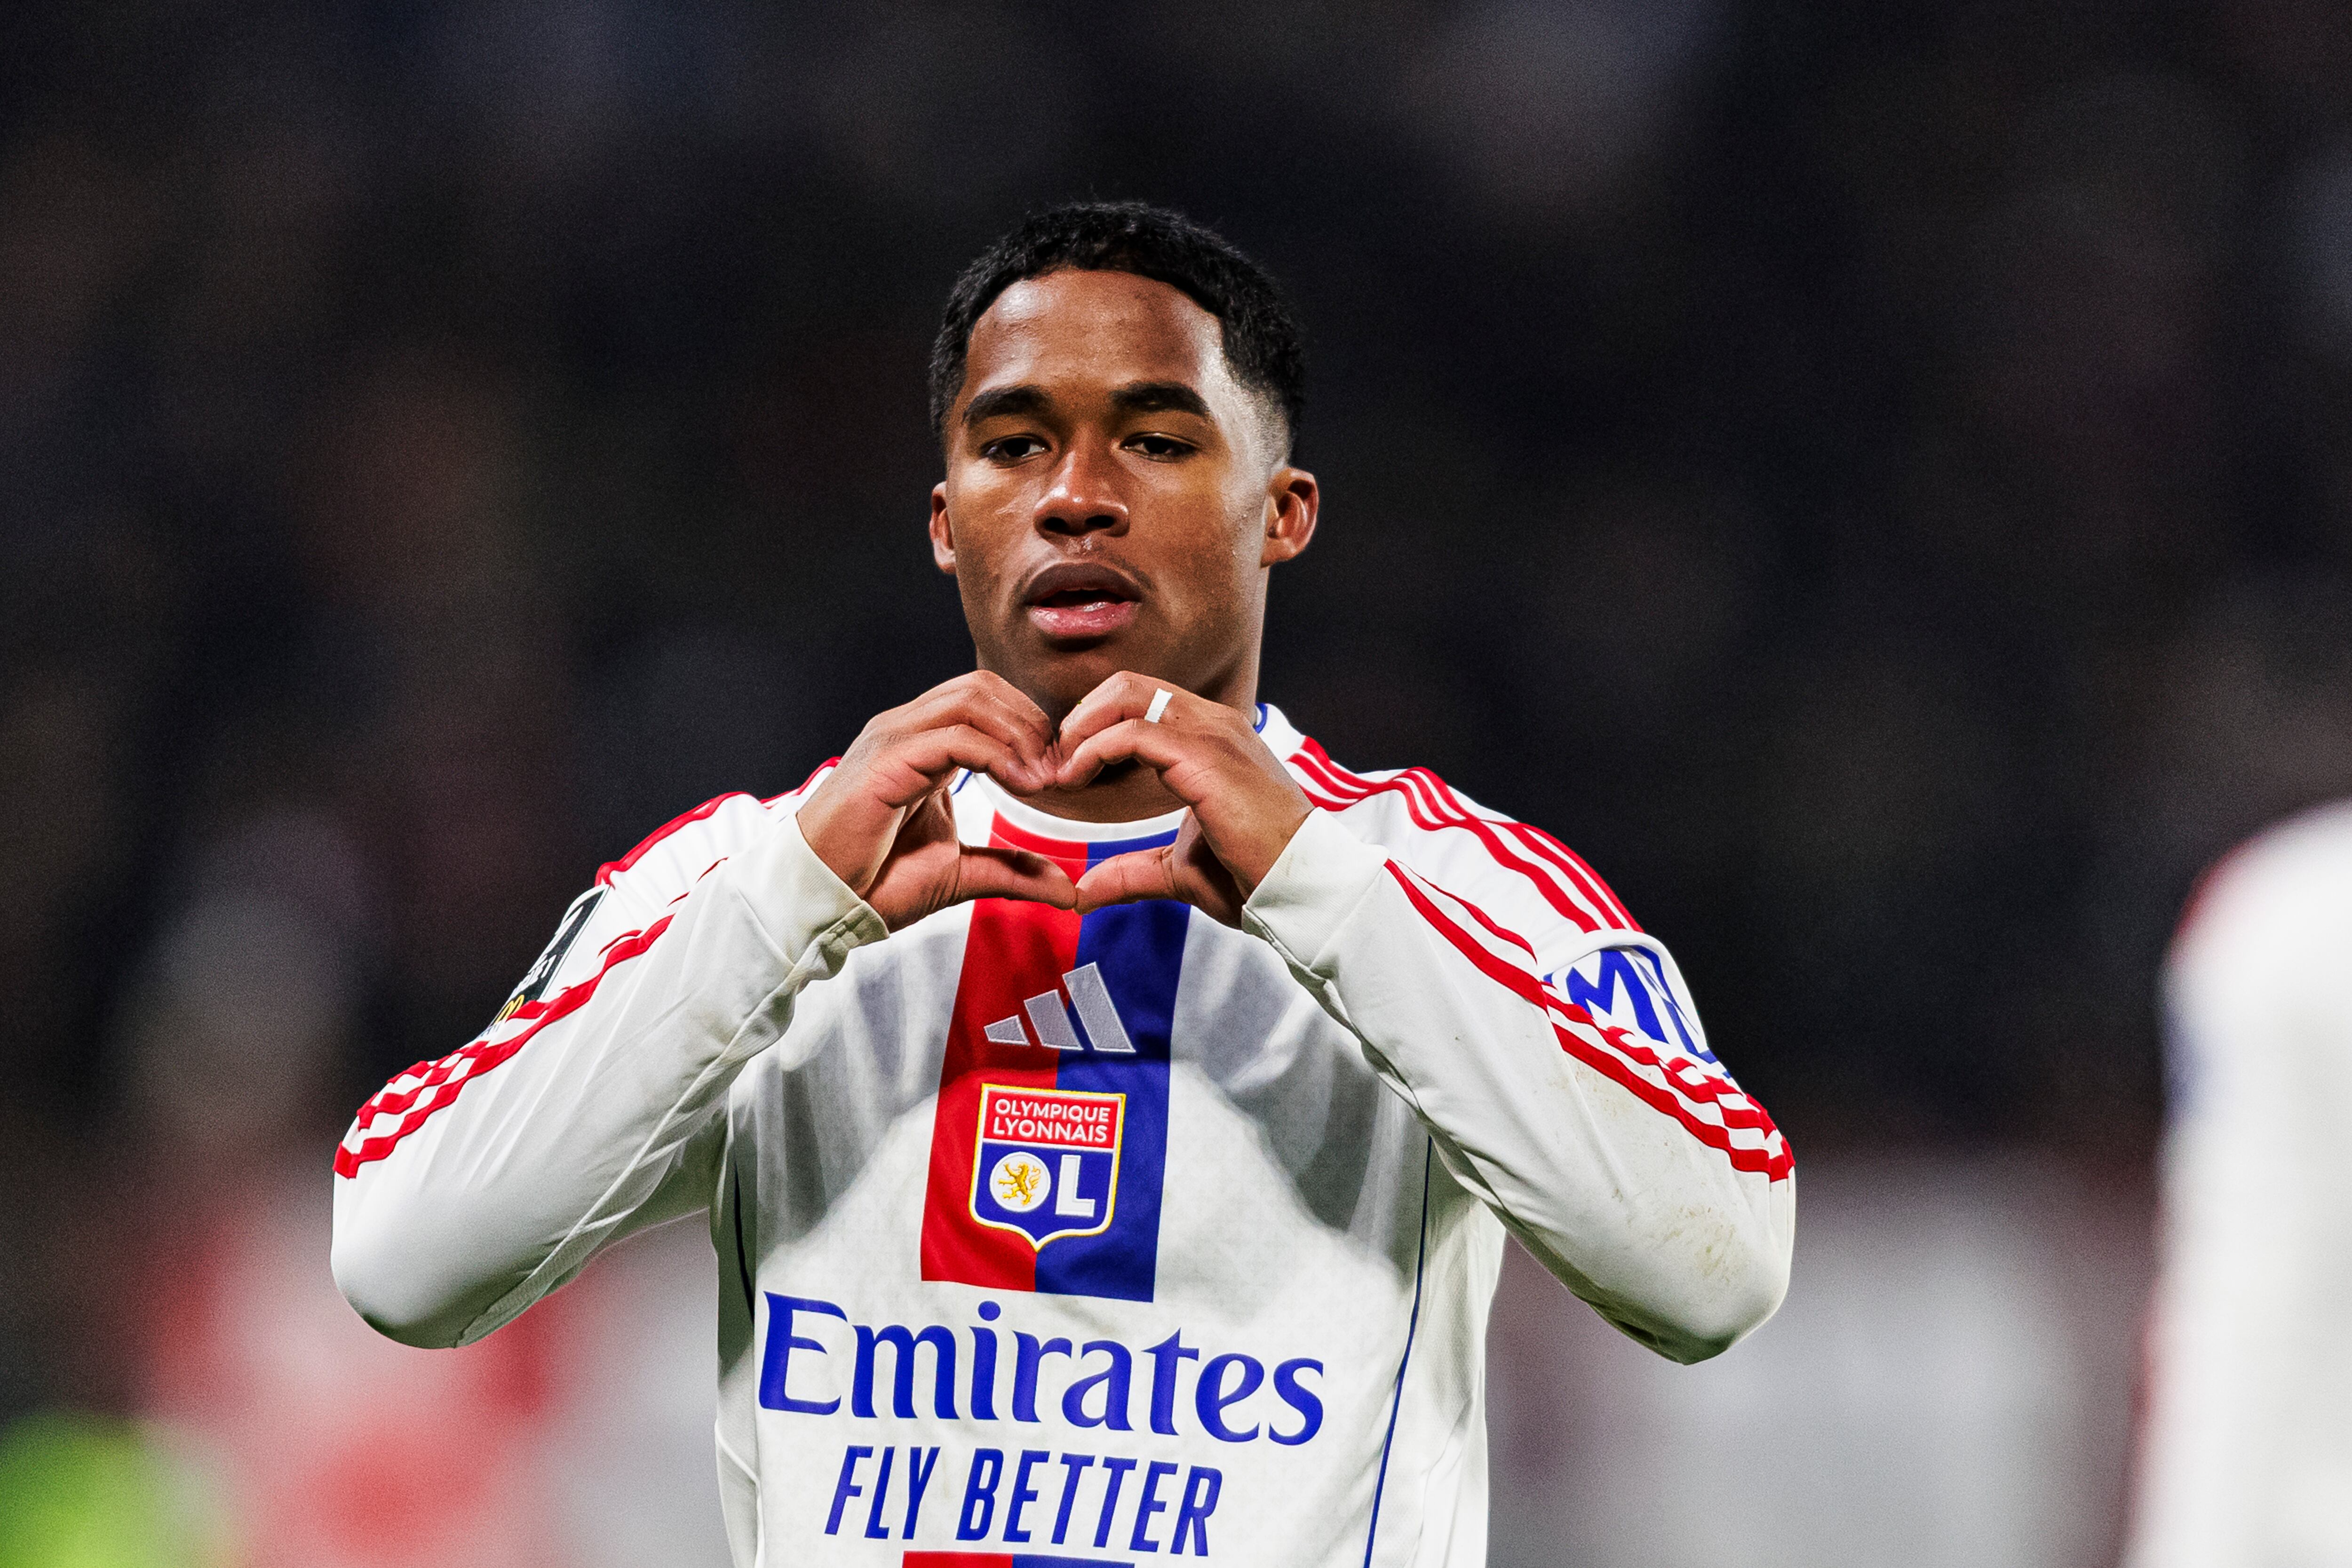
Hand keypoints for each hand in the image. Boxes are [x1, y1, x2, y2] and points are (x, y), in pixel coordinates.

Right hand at [797, 672, 1076, 929]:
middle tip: (1059, 771)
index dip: (1031, 727)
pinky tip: (1022, 786)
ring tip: (1043, 779)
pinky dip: (998, 756)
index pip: (986, 699)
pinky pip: (954, 737)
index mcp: (921, 742)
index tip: (1061, 773)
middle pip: (983, 687)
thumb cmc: (876, 881)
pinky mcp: (886, 762)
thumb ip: (1013, 871)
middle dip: (1032, 723)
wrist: (823, 901)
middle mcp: (906, 729)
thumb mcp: (961, 874)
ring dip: (1020, 735)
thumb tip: (1066, 888)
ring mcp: (893, 739)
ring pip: (972, 700)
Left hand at [1053, 673, 1313, 924]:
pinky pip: (1132, 733)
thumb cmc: (1254, 875)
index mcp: (1212, 738)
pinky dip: (1093, 750)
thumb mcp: (1179, 871)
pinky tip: (1076, 779)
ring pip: (1127, 695)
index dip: (1096, 724)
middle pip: (1128, 684)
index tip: (1070, 767)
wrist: (1300, 888)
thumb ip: (1132, 871)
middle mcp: (1213, 723)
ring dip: (1081, 730)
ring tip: (1063, 771)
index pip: (1141, 698)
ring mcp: (1212, 735)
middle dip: (1081, 718)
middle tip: (1058, 764)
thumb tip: (1085, 891)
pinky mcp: (1205, 759)